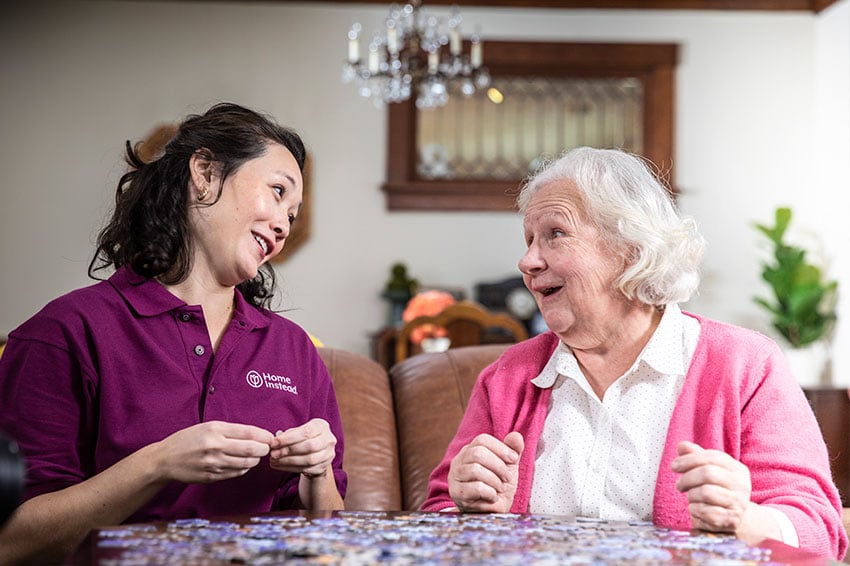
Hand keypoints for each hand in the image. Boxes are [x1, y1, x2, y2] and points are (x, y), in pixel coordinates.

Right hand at [155, 421, 273, 483]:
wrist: (165, 459)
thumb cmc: (188, 440)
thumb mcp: (208, 427)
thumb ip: (231, 430)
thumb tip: (257, 435)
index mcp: (215, 430)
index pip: (249, 432)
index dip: (264, 436)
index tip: (270, 437)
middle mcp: (215, 446)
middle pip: (251, 449)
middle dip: (264, 449)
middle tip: (266, 448)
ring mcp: (213, 463)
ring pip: (246, 464)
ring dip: (255, 460)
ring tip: (254, 456)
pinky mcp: (211, 477)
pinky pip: (236, 473)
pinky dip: (243, 469)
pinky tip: (242, 464)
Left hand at [269, 419, 336, 478]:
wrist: (316, 453)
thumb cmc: (303, 439)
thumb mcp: (298, 432)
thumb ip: (288, 435)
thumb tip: (275, 441)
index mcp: (321, 426)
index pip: (306, 432)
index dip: (289, 438)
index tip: (274, 443)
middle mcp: (328, 439)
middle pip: (309, 446)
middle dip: (288, 450)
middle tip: (273, 454)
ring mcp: (328, 454)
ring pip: (309, 460)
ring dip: (288, 461)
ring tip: (274, 461)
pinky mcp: (323, 467)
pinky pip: (307, 469)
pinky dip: (291, 468)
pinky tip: (280, 466)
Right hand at [448, 432, 523, 512]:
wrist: (490, 512)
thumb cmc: (498, 486)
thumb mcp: (509, 466)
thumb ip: (513, 450)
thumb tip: (516, 436)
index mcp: (470, 450)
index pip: (482, 440)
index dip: (500, 448)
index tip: (514, 459)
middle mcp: (459, 460)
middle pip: (477, 453)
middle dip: (499, 465)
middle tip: (507, 477)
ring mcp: (455, 476)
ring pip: (475, 470)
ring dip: (495, 480)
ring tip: (500, 488)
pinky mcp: (456, 492)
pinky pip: (476, 487)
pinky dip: (490, 492)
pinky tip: (492, 497)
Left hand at [672, 440, 752, 533]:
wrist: (732, 518)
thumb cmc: (717, 490)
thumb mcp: (709, 470)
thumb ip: (695, 455)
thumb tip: (682, 446)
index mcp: (738, 469)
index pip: (711, 457)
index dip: (689, 460)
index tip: (674, 466)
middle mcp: (742, 485)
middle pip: (707, 473)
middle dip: (687, 478)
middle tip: (679, 485)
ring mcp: (738, 504)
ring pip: (705, 492)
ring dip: (691, 495)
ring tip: (691, 497)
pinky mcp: (731, 520)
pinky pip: (704, 511)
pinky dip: (694, 509)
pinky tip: (696, 508)